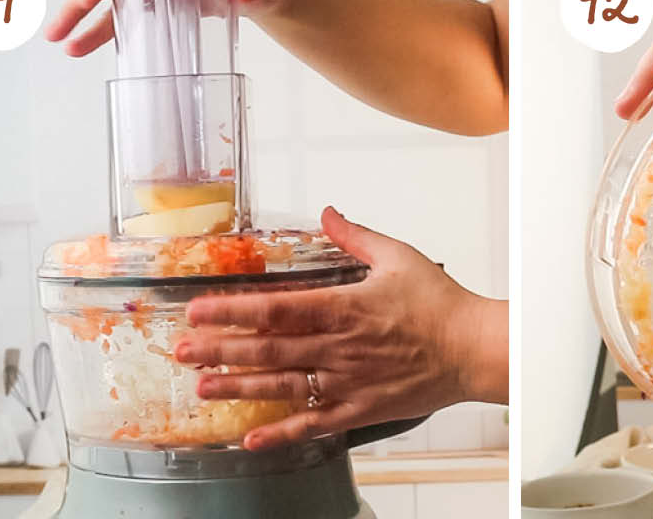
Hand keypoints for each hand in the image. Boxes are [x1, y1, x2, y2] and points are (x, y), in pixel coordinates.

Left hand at [177, 207, 507, 449]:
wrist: (470, 349)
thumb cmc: (437, 303)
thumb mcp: (397, 255)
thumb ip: (355, 236)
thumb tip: (327, 213)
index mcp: (344, 307)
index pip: (276, 309)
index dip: (233, 310)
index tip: (199, 308)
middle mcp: (337, 348)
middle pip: (268, 349)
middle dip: (220, 348)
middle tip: (182, 350)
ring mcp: (345, 382)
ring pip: (281, 386)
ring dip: (238, 387)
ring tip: (201, 387)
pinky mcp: (357, 409)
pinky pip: (311, 424)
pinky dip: (278, 433)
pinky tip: (248, 440)